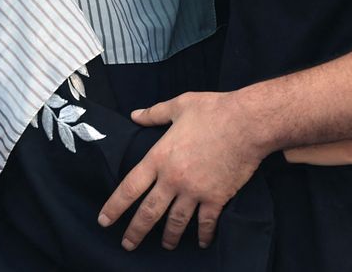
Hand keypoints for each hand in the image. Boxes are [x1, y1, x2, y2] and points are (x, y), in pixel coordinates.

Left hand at [97, 91, 265, 250]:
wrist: (247, 122)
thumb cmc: (214, 110)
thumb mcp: (180, 105)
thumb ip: (155, 113)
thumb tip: (135, 115)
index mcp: (160, 157)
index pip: (130, 187)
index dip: (115, 206)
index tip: (104, 220)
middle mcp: (173, 179)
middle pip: (149, 212)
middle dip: (136, 231)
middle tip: (127, 244)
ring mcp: (195, 191)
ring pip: (176, 222)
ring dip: (169, 237)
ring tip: (165, 246)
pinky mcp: (216, 197)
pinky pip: (206, 222)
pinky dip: (203, 234)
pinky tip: (201, 242)